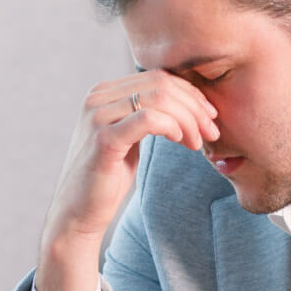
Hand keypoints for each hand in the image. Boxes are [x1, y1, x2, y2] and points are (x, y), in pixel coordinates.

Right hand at [35, 70, 218, 290]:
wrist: (78, 212)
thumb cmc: (107, 177)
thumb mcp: (129, 138)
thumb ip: (147, 116)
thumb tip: (185, 104)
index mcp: (105, 93)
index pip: (158, 77)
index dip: (190, 93)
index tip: (209, 117)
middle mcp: (98, 98)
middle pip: (162, 84)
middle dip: (195, 106)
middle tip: (211, 131)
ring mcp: (98, 116)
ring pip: (159, 98)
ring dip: (188, 119)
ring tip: (198, 142)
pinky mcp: (103, 139)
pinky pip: (148, 119)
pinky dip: (172, 126)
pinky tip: (181, 141)